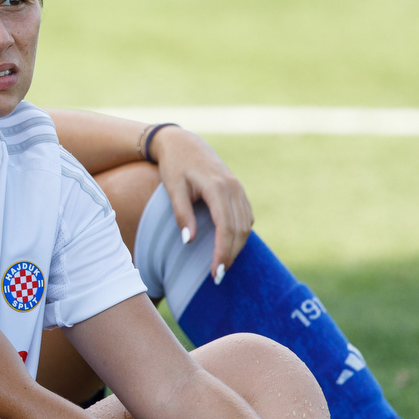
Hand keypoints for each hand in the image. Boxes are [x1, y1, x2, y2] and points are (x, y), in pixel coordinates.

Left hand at [148, 127, 252, 279]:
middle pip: (239, 230)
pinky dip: (240, 234)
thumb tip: (188, 241)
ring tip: (222, 266)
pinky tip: (228, 246)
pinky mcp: (239, 190)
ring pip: (246, 225)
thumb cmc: (174, 165)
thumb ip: (181, 214)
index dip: (223, 252)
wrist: (183, 142)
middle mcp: (234, 188)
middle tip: (218, 276)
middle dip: (230, 255)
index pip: (226, 228)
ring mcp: (239, 189)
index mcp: (218, 187)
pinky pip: (246, 217)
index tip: (215, 272)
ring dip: (237, 247)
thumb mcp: (173, 188)